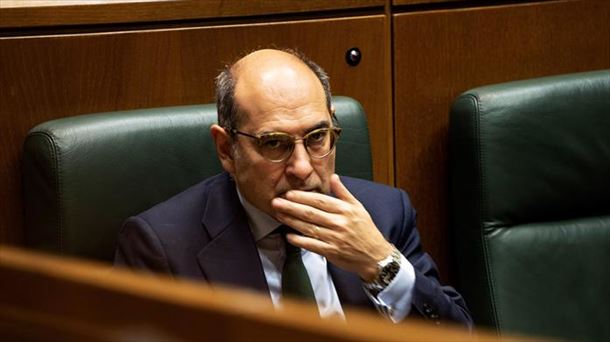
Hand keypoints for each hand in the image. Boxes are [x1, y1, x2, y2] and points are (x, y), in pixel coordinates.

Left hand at [271, 174, 393, 280]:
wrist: (376, 256)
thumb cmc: (366, 231)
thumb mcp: (358, 207)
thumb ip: (343, 193)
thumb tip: (334, 177)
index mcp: (345, 210)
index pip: (320, 201)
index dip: (303, 197)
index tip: (289, 194)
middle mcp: (339, 223)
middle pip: (311, 213)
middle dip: (291, 207)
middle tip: (276, 202)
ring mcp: (335, 238)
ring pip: (309, 228)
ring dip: (292, 221)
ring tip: (279, 215)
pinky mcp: (332, 252)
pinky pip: (312, 245)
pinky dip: (300, 241)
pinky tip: (289, 236)